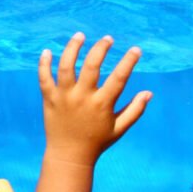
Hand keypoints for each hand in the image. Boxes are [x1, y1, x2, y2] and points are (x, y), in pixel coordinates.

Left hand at [39, 32, 151, 166]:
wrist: (69, 155)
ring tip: (80, 36)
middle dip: (101, 48)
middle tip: (107, 39)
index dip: (129, 61)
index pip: (119, 78)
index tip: (136, 50)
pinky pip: (44, 78)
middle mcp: (82, 98)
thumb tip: (149, 92)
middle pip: (91, 66)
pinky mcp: (49, 99)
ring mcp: (64, 97)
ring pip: (66, 66)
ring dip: (72, 48)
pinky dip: (44, 64)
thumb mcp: (119, 128)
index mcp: (102, 104)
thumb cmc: (96, 142)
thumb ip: (135, 110)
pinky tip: (47, 51)